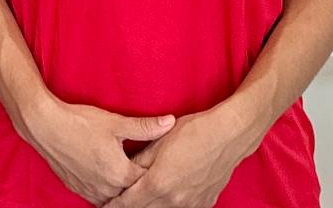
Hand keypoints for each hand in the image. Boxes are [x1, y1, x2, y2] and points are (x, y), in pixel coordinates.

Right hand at [20, 95, 175, 205]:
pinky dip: (106, 191)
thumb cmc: (80, 122)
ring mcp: (91, 191)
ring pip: (115, 198)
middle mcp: (107, 188)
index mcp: (121, 174)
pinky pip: (98, 197)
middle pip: (132, 193)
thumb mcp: (115, 123)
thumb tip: (170, 122)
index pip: (148, 181)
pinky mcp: (77, 189)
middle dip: (140, 183)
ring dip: (122, 190)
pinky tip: (108, 179)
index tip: (164, 164)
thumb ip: (145, 127)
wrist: (44, 125)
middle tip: (146, 170)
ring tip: (127, 176)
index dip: (157, 172)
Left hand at [102, 108, 253, 207]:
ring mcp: (191, 204)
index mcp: (159, 184)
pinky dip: (169, 206)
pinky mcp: (204, 203)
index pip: (129, 203)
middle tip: (116, 204)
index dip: (114, 205)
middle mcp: (174, 200)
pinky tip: (164, 199)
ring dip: (149, 207)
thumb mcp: (158, 143)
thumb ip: (139, 162)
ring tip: (139, 200)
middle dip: (129, 207)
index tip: (104, 206)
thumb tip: (125, 173)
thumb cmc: (192, 133)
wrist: (228, 136)